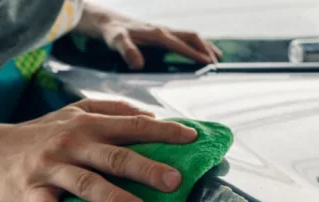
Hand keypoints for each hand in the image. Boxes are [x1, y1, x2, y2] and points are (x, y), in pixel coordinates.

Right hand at [0, 99, 196, 201]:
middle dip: (147, 168)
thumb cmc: (43, 134)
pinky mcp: (30, 190)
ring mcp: (52, 168)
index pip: (133, 126)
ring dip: (113, 197)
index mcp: (89, 125)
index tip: (192, 139)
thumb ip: (112, 110)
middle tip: (174, 181)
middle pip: (115, 156)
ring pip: (86, 182)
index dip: (164, 131)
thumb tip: (150, 115)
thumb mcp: (75, 113)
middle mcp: (73, 144)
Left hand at [75, 2, 221, 68]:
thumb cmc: (108, 31)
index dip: (196, 54)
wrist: (101, 19)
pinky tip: (196, 52)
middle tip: (217, 63)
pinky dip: (193, 45)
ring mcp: (161, 31)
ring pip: (189, 36)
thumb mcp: (114, 41)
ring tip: (216, 57)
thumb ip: (126, 51)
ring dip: (203, 45)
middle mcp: (162, 30)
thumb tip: (138, 64)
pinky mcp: (158, 33)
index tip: (209, 64)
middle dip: (206, 48)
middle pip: (192, 36)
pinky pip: (181, 38)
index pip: (182, 44)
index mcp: (157, 33)